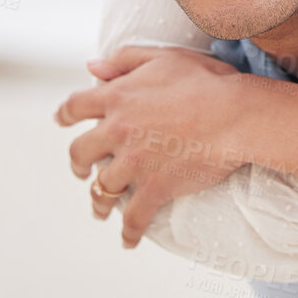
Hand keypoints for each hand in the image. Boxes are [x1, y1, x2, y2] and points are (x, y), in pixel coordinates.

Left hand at [54, 45, 247, 247]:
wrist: (236, 115)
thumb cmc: (206, 81)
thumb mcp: (163, 56)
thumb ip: (124, 59)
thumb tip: (91, 66)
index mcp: (117, 97)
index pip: (75, 106)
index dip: (65, 114)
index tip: (62, 121)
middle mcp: (117, 131)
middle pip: (80, 152)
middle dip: (78, 164)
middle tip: (81, 171)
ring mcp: (134, 163)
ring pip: (101, 189)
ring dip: (98, 202)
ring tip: (100, 210)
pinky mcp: (155, 188)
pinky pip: (134, 218)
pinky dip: (129, 233)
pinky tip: (128, 241)